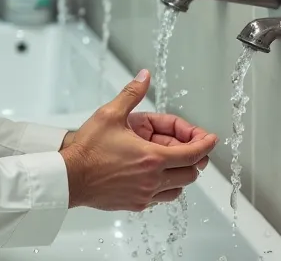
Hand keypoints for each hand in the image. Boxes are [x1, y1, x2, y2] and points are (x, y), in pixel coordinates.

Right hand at [59, 69, 217, 211]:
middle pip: (190, 173)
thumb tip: (144, 76)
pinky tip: (154, 175)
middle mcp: (153, 179)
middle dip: (194, 159)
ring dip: (181, 175)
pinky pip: (161, 198)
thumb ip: (132, 94)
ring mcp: (145, 194)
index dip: (205, 145)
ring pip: (178, 189)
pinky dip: (166, 187)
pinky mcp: (136, 204)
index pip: (192, 154)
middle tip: (189, 147)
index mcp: (152, 157)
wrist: (69, 177)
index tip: (211, 139)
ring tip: (172, 161)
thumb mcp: (110, 114)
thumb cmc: (87, 149)